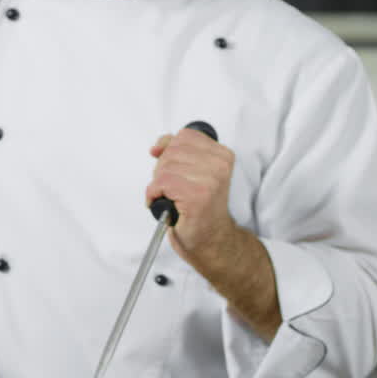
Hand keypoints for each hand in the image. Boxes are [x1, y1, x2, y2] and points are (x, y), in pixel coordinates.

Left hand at [146, 125, 238, 263]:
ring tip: (170, 198)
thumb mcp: (193, 173)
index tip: (170, 168)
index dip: (170, 150)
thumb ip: (177, 152)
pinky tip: (164, 204)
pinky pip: (161, 184)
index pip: (185, 135)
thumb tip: (157, 147)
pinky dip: (154, 195)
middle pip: (172, 151)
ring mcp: (209, 181)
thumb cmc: (201, 210)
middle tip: (171, 189)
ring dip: (159, 185)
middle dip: (163, 170)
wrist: (212, 241)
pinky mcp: (196, 196)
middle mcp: (219, 165)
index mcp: (222, 155)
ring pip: (165, 167)